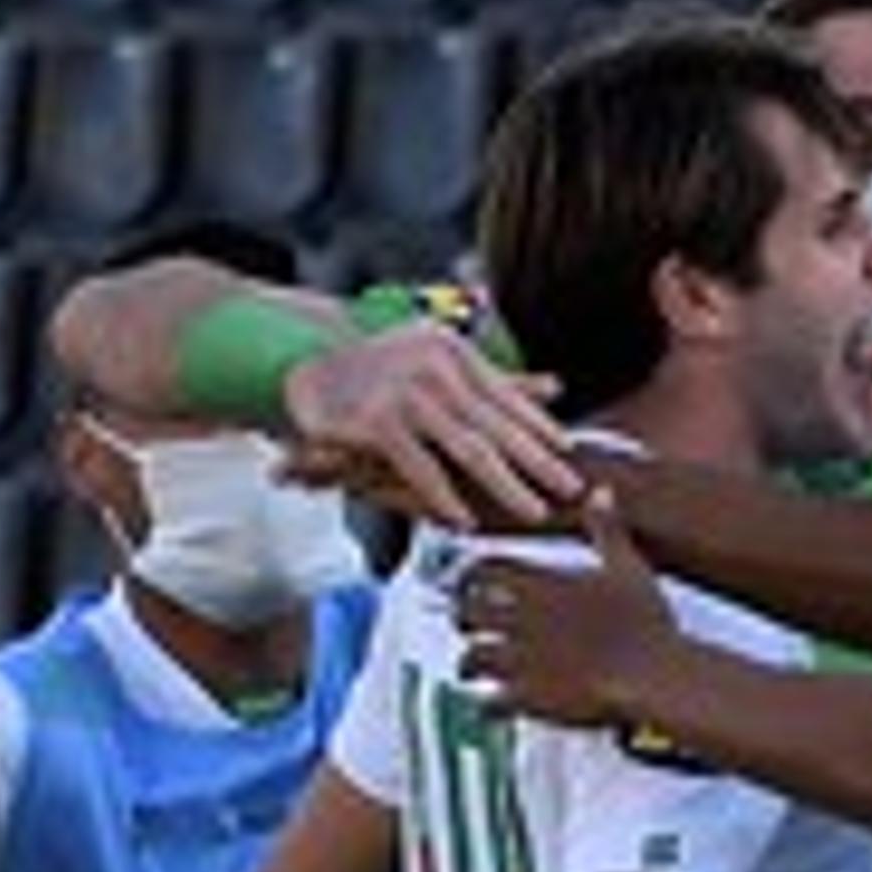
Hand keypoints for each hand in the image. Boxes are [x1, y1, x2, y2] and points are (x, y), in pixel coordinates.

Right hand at [276, 328, 580, 529]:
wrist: (301, 367)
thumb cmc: (375, 371)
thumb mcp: (438, 365)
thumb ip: (494, 383)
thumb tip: (555, 388)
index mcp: (454, 352)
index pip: (507, 395)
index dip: (540, 427)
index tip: (568, 453)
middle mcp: (436, 367)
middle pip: (497, 424)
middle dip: (538, 461)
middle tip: (570, 488)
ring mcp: (408, 394)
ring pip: (469, 447)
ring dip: (504, 485)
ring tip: (532, 511)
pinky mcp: (378, 422)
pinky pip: (421, 468)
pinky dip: (443, 497)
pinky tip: (463, 520)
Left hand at [457, 493, 680, 728]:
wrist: (655, 677)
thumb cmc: (647, 622)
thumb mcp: (629, 566)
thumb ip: (607, 528)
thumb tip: (602, 492)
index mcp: (542, 585)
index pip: (484, 570)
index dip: (472, 575)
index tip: (473, 581)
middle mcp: (522, 619)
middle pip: (465, 612)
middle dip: (463, 619)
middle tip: (467, 625)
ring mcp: (521, 660)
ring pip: (470, 658)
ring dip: (468, 664)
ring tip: (471, 669)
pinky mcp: (527, 698)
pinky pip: (488, 703)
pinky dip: (486, 706)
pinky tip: (494, 707)